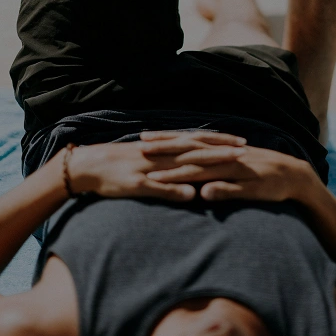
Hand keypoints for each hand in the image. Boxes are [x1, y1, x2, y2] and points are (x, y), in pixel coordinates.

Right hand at [68, 130, 246, 201]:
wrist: (89, 165)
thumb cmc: (119, 166)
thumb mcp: (147, 162)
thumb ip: (169, 168)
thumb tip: (191, 176)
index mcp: (164, 148)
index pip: (197, 141)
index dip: (220, 141)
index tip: (242, 141)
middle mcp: (162, 154)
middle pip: (197, 149)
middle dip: (222, 148)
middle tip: (246, 147)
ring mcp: (151, 168)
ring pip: (184, 164)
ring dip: (209, 163)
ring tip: (231, 162)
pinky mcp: (139, 183)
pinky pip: (160, 186)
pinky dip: (176, 189)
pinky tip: (193, 194)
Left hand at [147, 145, 314, 201]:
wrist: (293, 176)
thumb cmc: (259, 174)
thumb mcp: (232, 167)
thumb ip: (212, 168)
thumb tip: (190, 170)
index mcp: (219, 150)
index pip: (188, 142)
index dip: (166, 140)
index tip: (143, 138)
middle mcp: (224, 155)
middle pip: (190, 150)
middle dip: (165, 150)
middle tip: (141, 148)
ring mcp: (237, 169)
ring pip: (205, 170)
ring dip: (181, 174)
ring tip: (158, 177)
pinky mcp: (250, 185)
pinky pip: (232, 187)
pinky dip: (218, 189)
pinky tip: (202, 194)